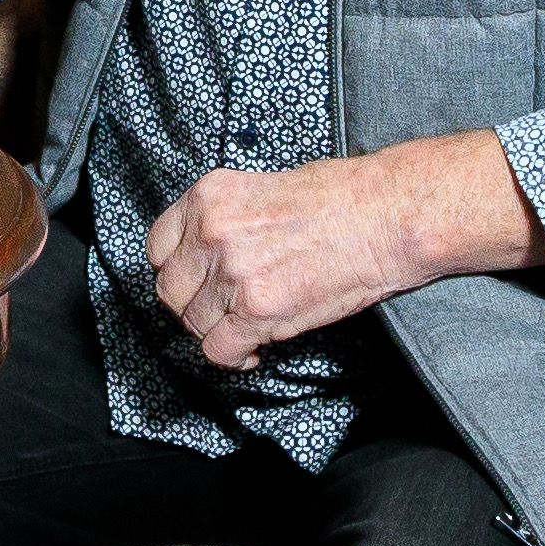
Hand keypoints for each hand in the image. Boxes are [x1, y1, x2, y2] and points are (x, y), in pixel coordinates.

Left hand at [136, 134, 539, 369]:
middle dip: (195, 307)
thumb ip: (224, 221)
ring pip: (195, 325)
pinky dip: (235, 357)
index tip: (197, 283)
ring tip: (249, 328)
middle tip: (225, 311)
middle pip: (171, 291)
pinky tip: (256, 349)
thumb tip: (204, 259)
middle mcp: (211, 232)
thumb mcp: (263, 188)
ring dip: (219, 333)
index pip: (158, 248)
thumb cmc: (341, 198)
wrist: (386, 217)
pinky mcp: (257, 309)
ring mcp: (232, 272)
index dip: (178, 272)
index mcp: (209, 196)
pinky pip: (220, 351)